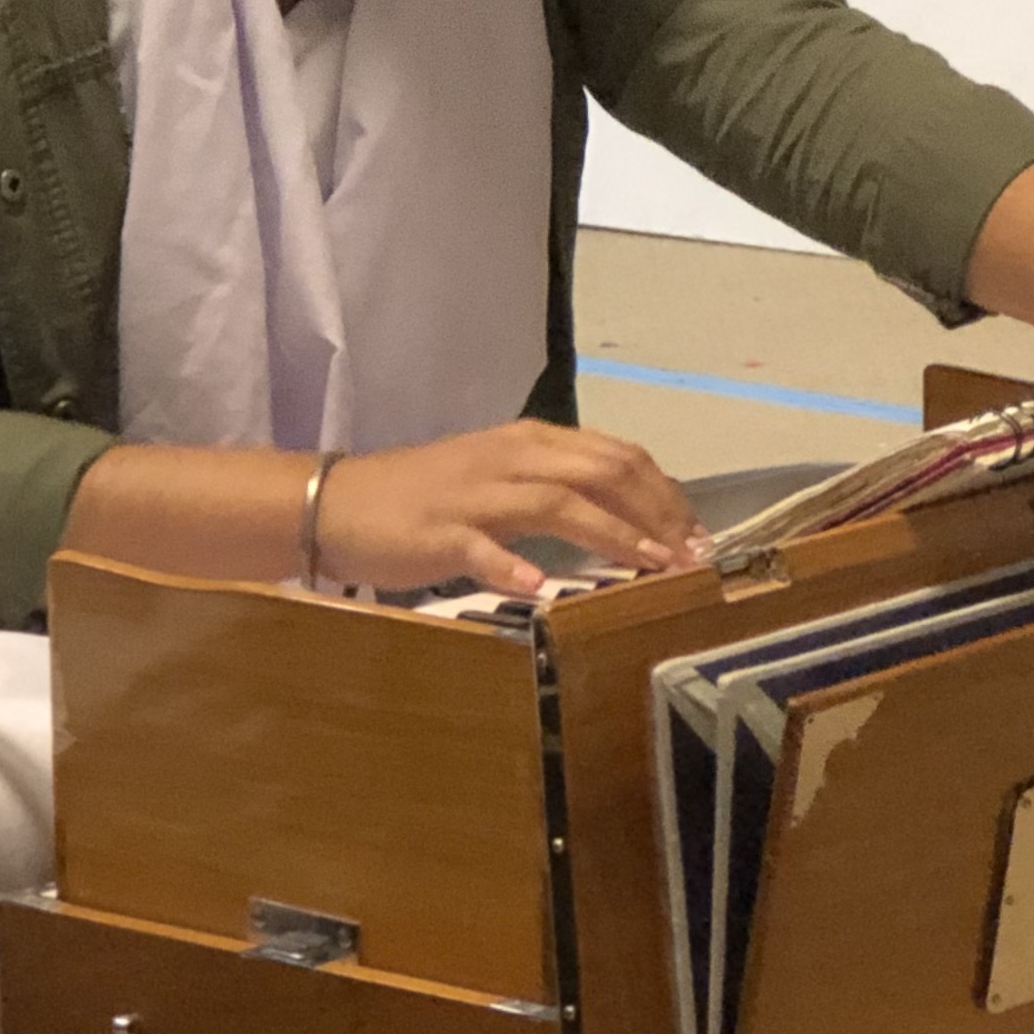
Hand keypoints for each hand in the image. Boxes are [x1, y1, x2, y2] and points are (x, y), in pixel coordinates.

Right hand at [315, 424, 710, 597]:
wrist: (334, 502)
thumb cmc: (425, 498)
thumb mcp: (502, 481)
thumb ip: (558, 491)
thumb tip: (625, 519)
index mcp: (531, 443)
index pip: (618, 457)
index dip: (665, 495)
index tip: (698, 535)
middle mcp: (512, 458)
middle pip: (604, 472)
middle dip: (657, 513)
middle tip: (691, 556)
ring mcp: (476, 493)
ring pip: (559, 502)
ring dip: (613, 535)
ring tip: (652, 566)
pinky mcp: (440, 531)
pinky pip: (484, 548)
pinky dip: (515, 566)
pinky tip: (543, 591)